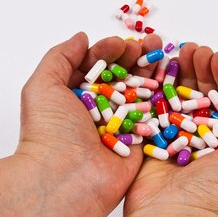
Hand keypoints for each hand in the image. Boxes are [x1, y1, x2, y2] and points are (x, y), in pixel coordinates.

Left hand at [16, 32, 153, 209]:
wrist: (65, 178)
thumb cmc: (50, 132)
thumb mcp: (43, 85)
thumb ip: (60, 57)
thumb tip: (81, 37)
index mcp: (74, 97)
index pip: (96, 66)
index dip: (109, 51)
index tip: (120, 44)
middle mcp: (98, 111)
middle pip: (122, 77)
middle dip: (135, 58)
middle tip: (148, 46)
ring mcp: (120, 127)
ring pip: (141, 94)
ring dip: (153, 74)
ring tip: (164, 55)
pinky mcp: (139, 144)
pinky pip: (155, 119)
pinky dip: (165, 100)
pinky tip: (174, 81)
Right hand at [123, 42, 217, 216]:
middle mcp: (208, 140)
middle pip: (206, 94)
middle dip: (203, 70)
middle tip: (195, 50)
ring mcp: (179, 139)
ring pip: (181, 97)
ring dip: (180, 73)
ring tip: (178, 52)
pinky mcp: (153, 141)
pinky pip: (156, 109)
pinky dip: (157, 88)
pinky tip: (157, 71)